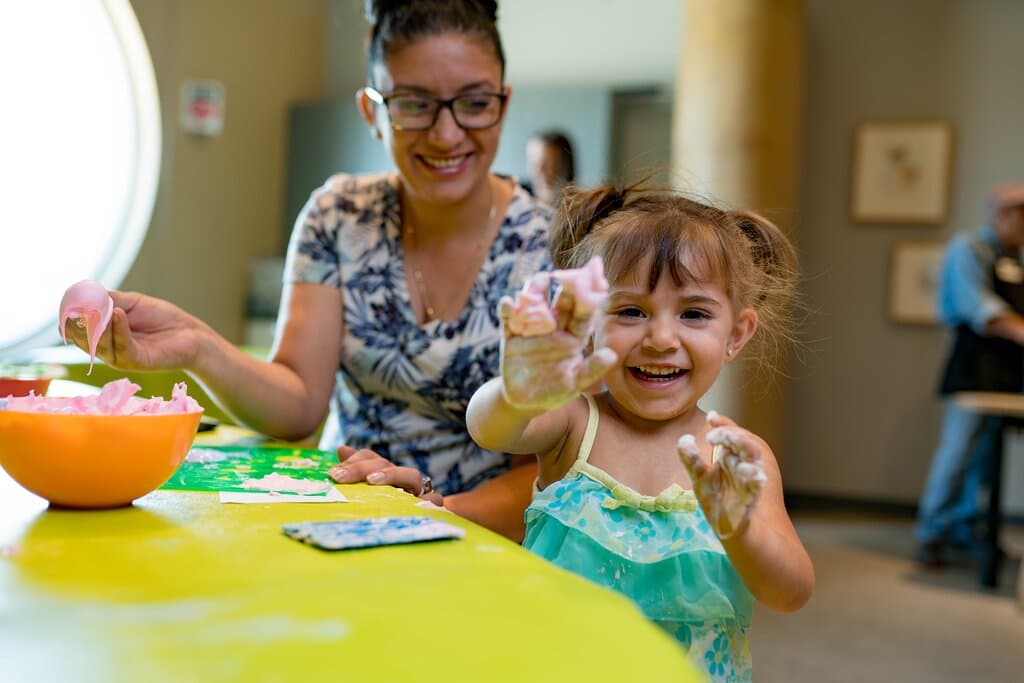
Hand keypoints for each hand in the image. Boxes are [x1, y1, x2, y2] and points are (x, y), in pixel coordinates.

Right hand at [61, 291, 203, 371]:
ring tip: (106, 307)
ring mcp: (119, 357)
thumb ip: (108, 300)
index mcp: (102, 334)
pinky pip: (121, 347)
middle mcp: (106, 348)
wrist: (190, 333)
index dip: (70, 317)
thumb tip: (84, 293)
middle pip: (83, 338)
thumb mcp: (131, 303)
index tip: (70, 302)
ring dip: (100, 324)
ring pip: (100, 344)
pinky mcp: (135, 363)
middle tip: (83, 306)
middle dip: (80, 322)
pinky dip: (118, 329)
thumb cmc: (161, 318)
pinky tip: (119, 314)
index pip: (76, 329)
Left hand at [328, 445, 443, 505]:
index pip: (370, 457)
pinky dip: (428, 500)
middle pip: (384, 464)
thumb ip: (358, 471)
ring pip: (412, 476)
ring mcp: (420, 490)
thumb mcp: (373, 491)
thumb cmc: (394, 507)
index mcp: (387, 472)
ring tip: (372, 480)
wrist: (426, 521)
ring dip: (391, 475)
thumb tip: (342, 449)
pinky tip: (412, 502)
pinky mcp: (433, 505)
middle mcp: (403, 478)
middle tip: (338, 477)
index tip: (334, 473)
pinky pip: (434, 500)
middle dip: (360, 468)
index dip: (353, 461)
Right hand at [499, 259, 616, 409]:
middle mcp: (554, 328)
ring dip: (536, 290)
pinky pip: (508, 320)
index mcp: (573, 337)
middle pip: (561, 302)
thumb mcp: (575, 383)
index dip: (591, 296)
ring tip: (540, 280)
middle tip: (568, 272)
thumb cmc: (555, 391)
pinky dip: (507, 310)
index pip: (584, 313)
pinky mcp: (511, 337)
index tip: (597, 278)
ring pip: (535, 304)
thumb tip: (612, 355)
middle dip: (566, 285)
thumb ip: (592, 369)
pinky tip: (508, 303)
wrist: (525, 401)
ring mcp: (532, 330)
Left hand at [677, 412, 767, 538]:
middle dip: (732, 436)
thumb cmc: (717, 501)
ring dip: (746, 453)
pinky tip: (752, 474)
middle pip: (744, 444)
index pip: (731, 435)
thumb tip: (684, 438)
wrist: (728, 528)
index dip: (723, 425)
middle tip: (713, 437)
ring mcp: (748, 481)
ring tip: (730, 450)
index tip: (710, 417)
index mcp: (731, 458)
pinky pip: (757, 487)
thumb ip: (692, 459)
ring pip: (753, 462)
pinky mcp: (751, 499)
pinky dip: (756, 480)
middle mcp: (741, 466)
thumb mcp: (700, 478)